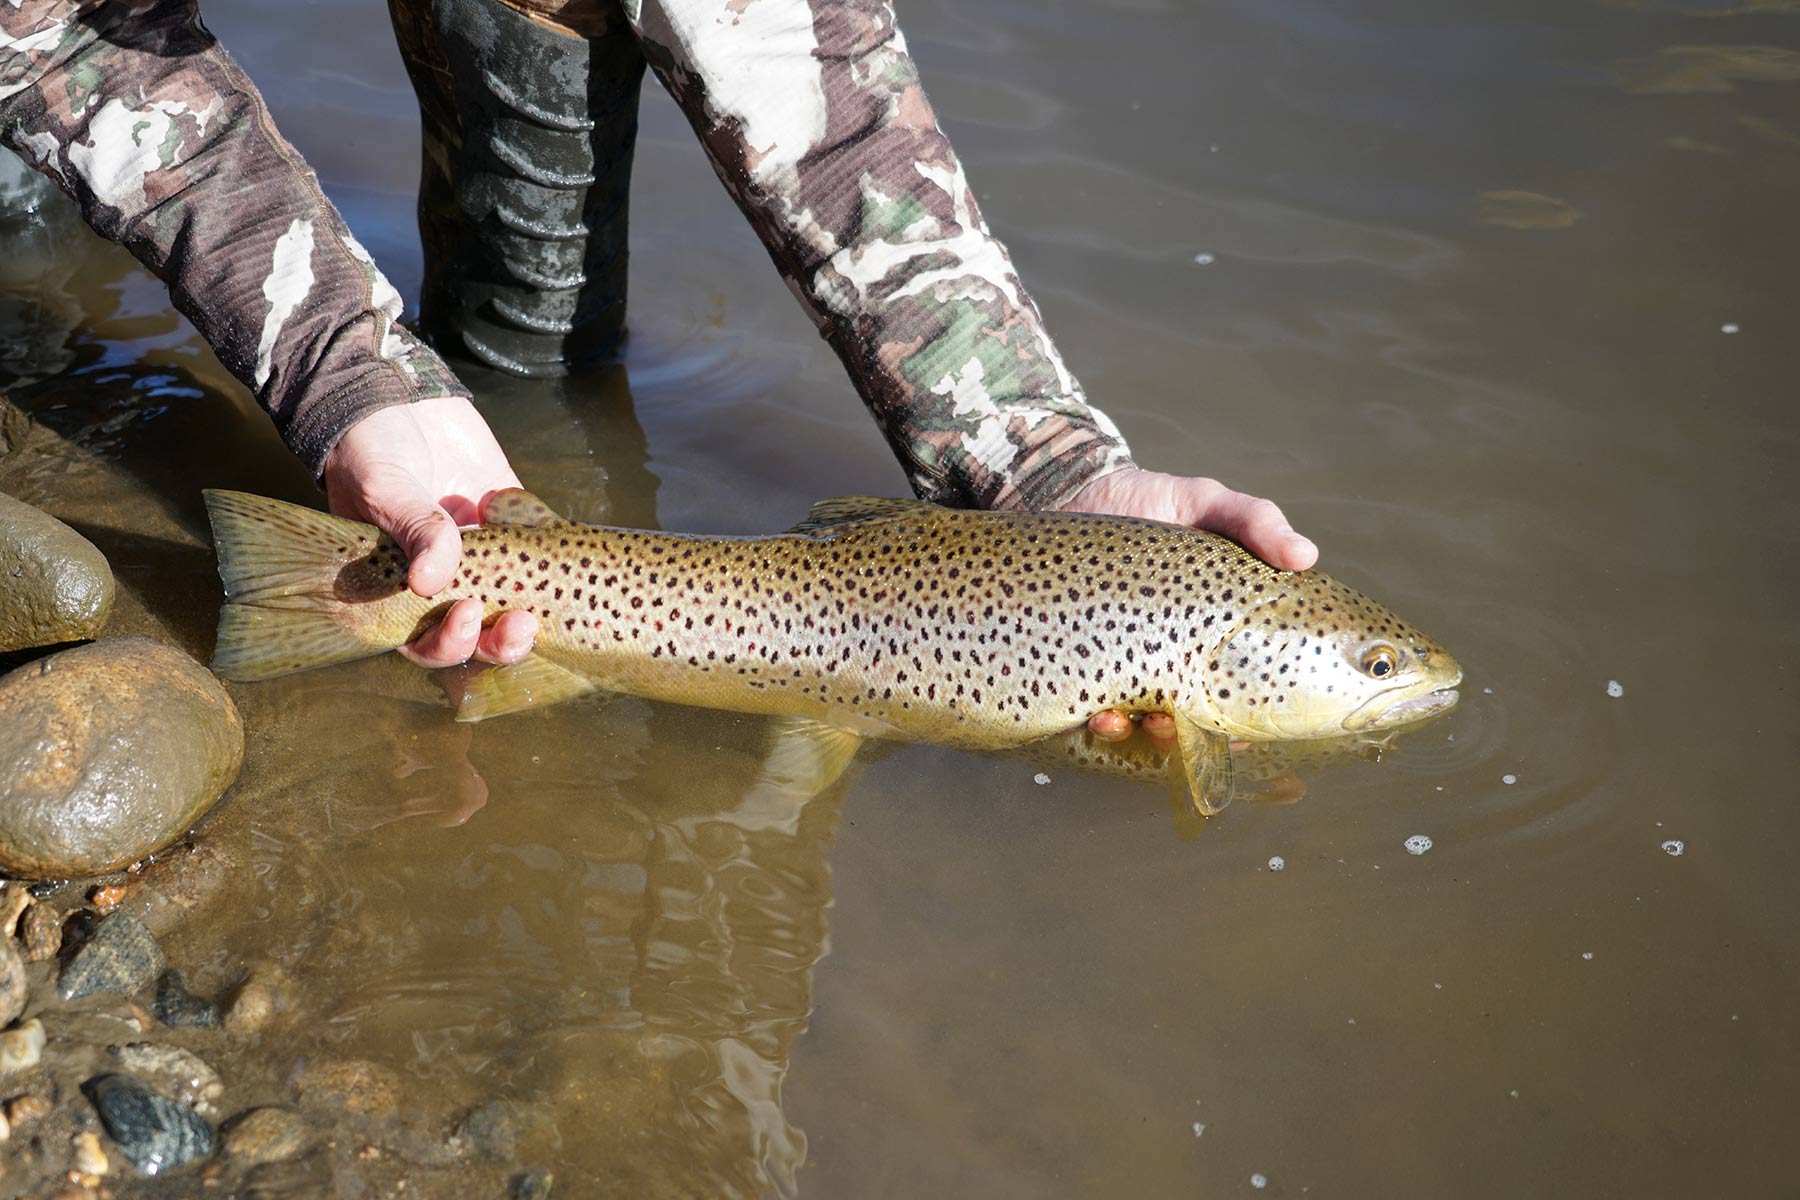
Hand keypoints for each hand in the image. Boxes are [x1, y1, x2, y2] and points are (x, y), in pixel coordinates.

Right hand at [321, 396, 539, 668]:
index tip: (468, 614)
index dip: (450, 644)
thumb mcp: (384, 487)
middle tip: (518, 623)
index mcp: (400, 586)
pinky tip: (557, 543)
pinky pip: (543, 544)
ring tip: (538, 608)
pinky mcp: (515, 519)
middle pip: (480, 635)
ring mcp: (486, 551)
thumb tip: (430, 583)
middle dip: (500, 642)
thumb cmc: (369, 448)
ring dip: (532, 613)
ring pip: (515, 601)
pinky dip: (556, 551)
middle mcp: (446, 578)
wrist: (395, 395)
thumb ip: (414, 530)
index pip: (426, 640)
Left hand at [1062, 467, 1317, 744]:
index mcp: (1210, 633)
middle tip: (1172, 725)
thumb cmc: (1154, 502)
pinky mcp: (1079, 659)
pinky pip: (1090, 708)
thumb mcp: (1208, 504)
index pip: (1237, 691)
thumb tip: (1306, 556)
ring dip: (1138, 735)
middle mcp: (1169, 657)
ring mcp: (1122, 662)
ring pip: (1137, 725)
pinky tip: (1098, 716)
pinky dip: (1100, 723)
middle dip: (1185, 736)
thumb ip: (1256, 523)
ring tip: (1127, 722)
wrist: (1078, 489)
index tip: (1241, 733)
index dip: (1244, 722)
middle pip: (1186, 720)